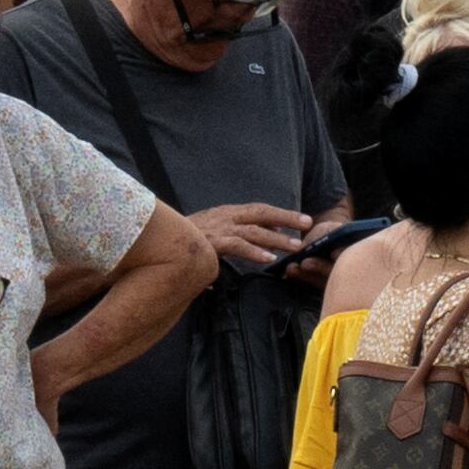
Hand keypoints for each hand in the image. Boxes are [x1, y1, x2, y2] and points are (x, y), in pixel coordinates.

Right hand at [189, 201, 317, 272]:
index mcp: (229, 212)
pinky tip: (268, 259)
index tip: (304, 220)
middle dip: (286, 218)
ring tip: (294, 247)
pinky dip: (253, 252)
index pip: (260, 210)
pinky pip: (236, 246)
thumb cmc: (192, 237)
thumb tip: (274, 232)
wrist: (160, 239)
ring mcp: (219, 228)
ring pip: (253, 231)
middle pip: (261, 214)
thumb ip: (246, 230)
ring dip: (276, 239)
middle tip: (308, 225)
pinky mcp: (211, 242)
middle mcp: (226, 216)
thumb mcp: (221, 229)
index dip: (283, 213)